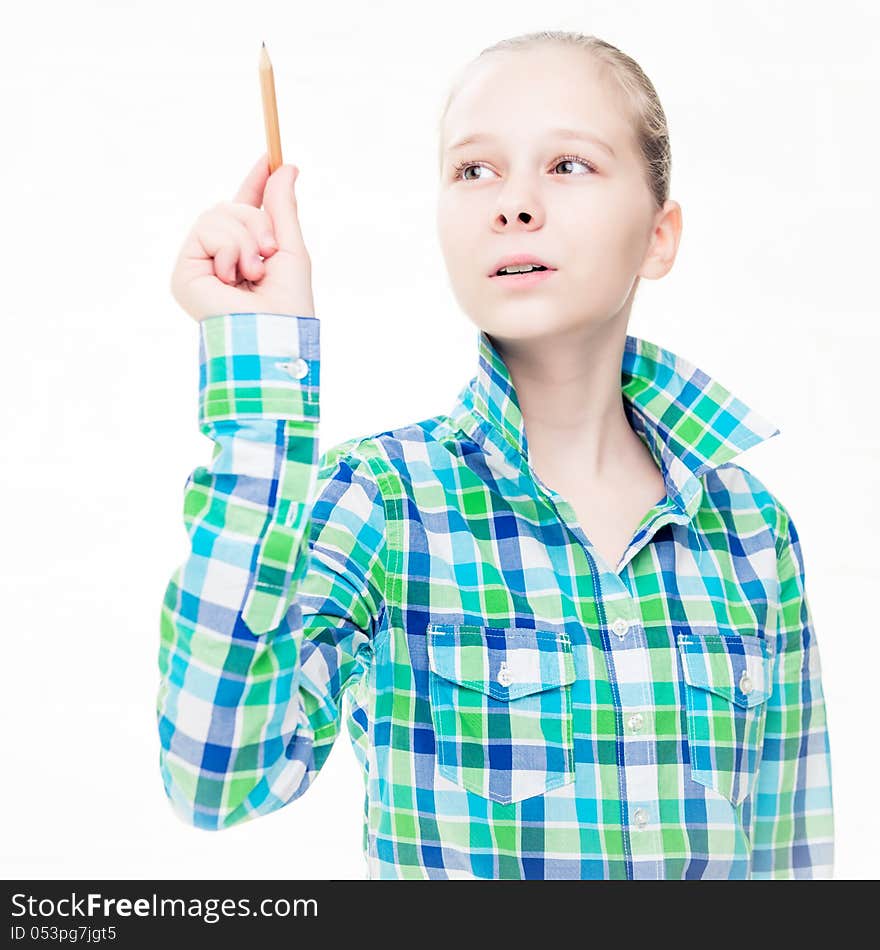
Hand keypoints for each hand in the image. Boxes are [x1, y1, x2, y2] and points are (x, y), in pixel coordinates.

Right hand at [170, 153, 314, 321]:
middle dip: (256, 221)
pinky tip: (232, 276)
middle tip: (268, 252)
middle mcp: (220, 259)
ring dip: (244, 239)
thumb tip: (286, 167)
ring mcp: (200, 265)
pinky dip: (227, 248)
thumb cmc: (288, 303)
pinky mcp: (184, 272)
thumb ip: (282, 208)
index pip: (246, 210)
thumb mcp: (290, 248)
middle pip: (231, 207)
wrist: (272, 332)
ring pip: (217, 215)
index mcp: (247, 255)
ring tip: (252, 272)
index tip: (271, 156)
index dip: (256, 183)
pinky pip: (205, 230)